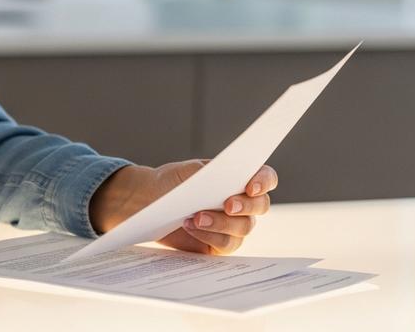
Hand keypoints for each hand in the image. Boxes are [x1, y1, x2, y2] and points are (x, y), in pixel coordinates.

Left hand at [89, 160, 277, 254]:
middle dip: (245, 205)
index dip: (263, 182)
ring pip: (244, 227)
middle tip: (227, 205)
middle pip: (261, 205)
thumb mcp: (190, 171)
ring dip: (221, 222)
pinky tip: (190, 226)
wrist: (149, 200)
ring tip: (195, 218)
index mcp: (239, 179)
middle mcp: (242, 203)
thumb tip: (232, 178)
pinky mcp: (220, 243)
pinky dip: (210, 235)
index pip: (265, 178)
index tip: (250, 187)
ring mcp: (234, 225)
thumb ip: (212, 173)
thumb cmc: (172, 182)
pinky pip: (227, 244)